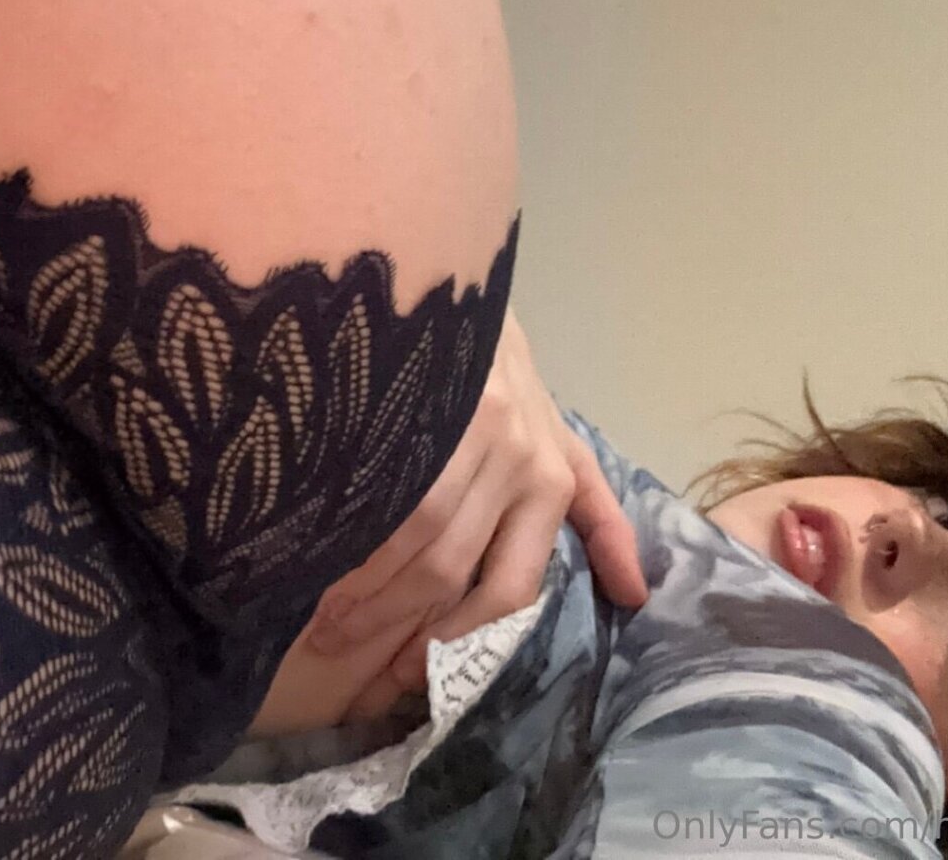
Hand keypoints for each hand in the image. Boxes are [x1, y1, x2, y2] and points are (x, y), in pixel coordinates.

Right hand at [305, 311, 648, 690]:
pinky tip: (311, 552)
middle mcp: (514, 455)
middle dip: (390, 622)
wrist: (460, 274)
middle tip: (339, 650)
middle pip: (446, 567)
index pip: (507, 586)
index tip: (408, 672)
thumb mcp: (562, 439)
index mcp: (551, 478)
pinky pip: (376, 483)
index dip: (455, 637)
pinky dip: (345, 527)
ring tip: (317, 619)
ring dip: (359, 587)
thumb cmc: (505, 373)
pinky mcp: (413, 393)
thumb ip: (595, 512)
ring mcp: (462, 423)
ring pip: (408, 532)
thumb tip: (637, 594)